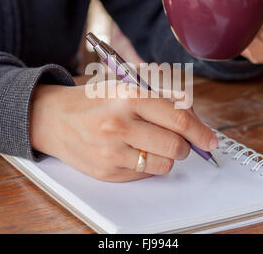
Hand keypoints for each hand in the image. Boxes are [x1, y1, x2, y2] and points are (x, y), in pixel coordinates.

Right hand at [29, 82, 217, 181]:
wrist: (52, 118)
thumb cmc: (93, 100)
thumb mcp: (125, 86)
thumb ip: (162, 98)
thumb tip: (193, 117)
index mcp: (128, 97)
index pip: (179, 119)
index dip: (202, 132)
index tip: (210, 139)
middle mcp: (120, 125)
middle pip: (176, 146)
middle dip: (186, 146)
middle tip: (181, 143)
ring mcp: (112, 151)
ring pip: (163, 165)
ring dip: (167, 157)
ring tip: (153, 145)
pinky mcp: (106, 171)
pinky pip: (143, 175)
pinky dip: (146, 165)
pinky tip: (132, 152)